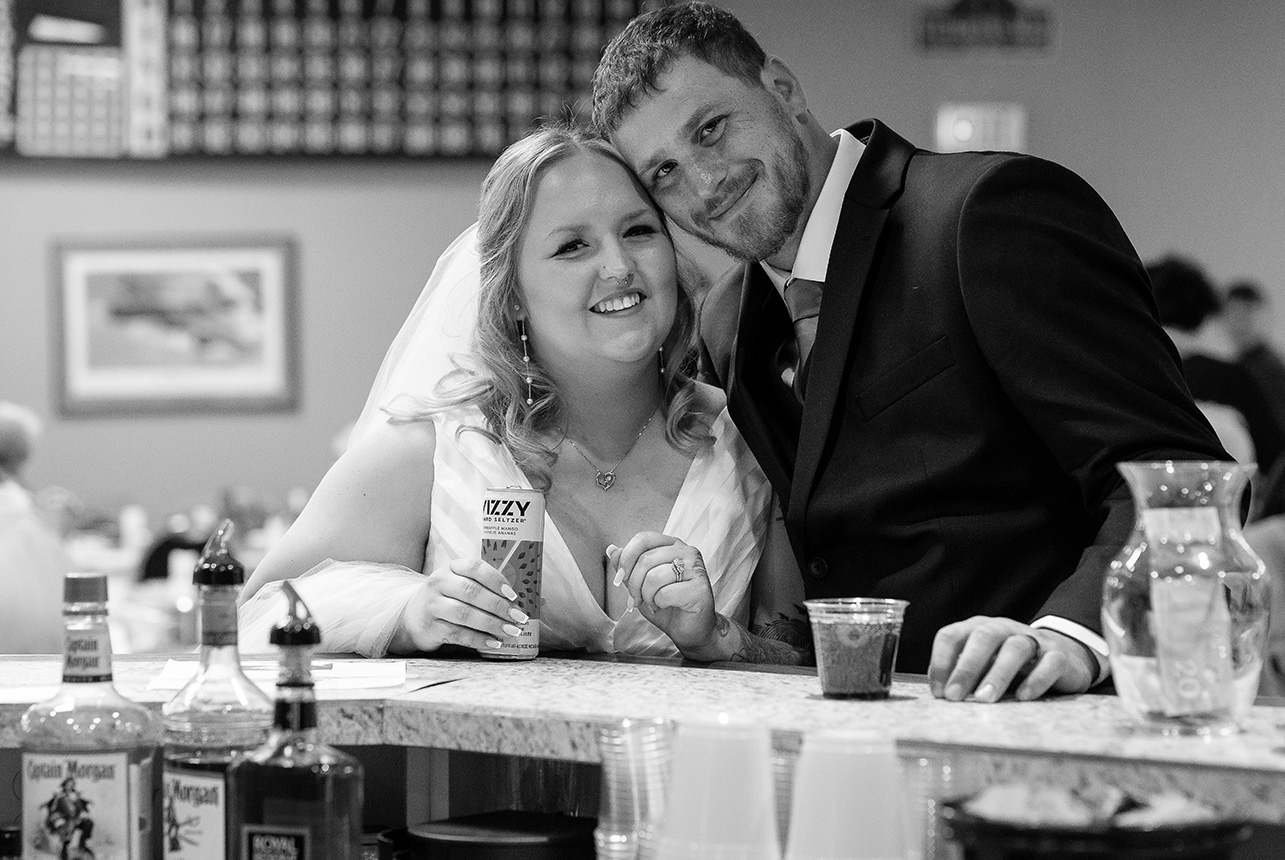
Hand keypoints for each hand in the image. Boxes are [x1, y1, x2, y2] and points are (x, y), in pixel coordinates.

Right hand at [392, 558, 528, 652]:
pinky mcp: (430, 627)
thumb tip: (540, 599)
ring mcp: (432, 605)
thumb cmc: (450, 598)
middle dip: (499, 606)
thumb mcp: (465, 586)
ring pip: (465, 614)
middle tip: (520, 617)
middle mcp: (439, 583)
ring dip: (492, 624)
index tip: (514, 595)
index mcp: (452, 567)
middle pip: (472, 592)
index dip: (497, 580)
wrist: (413, 615)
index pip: (475, 567)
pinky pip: (457, 634)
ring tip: (511, 631)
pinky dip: (478, 639)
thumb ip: (494, 590)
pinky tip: (494, 643)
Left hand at [610, 532, 717, 652]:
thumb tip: (611, 550)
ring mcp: (696, 568)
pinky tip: (665, 606)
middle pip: (646, 559)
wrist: (690, 629)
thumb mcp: (640, 583)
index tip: (620, 578)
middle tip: (636, 599)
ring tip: (653, 603)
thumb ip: (628, 566)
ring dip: (646, 595)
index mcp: (672, 545)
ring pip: (654, 577)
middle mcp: (687, 551)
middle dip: (633, 584)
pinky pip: (666, 593)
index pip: (644, 539)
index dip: (627, 558)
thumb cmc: (667, 605)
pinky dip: (659, 603)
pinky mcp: (700, 588)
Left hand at [928, 616, 1096, 702]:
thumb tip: (940, 691)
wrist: (1062, 654)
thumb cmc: (1011, 663)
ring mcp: (1033, 640)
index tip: (939, 692)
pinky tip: (1023, 697)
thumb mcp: (983, 663)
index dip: (941, 662)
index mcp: (978, 628)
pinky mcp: (1059, 656)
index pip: (952, 636)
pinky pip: (1049, 663)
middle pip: (983, 638)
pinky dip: (1036, 679)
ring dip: (997, 674)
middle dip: (966, 668)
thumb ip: (961, 672)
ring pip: (1015, 648)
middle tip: (955, 697)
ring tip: (985, 698)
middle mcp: (1003, 629)